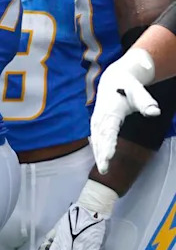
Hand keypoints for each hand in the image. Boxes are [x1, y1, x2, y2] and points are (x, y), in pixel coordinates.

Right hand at [91, 48, 158, 173]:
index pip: (109, 130)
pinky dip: (97, 149)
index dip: (108, 144)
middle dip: (101, 155)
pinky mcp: (96, 123)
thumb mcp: (138, 91)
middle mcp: (100, 116)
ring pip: (96, 140)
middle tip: (105, 170)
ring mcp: (96, 120)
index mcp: (110, 110)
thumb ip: (146, 102)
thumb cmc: (127, 86)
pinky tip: (99, 158)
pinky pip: (95, 138)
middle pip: (100, 138)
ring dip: (98, 154)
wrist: (112, 79)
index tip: (109, 157)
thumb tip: (155, 112)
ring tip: (103, 169)